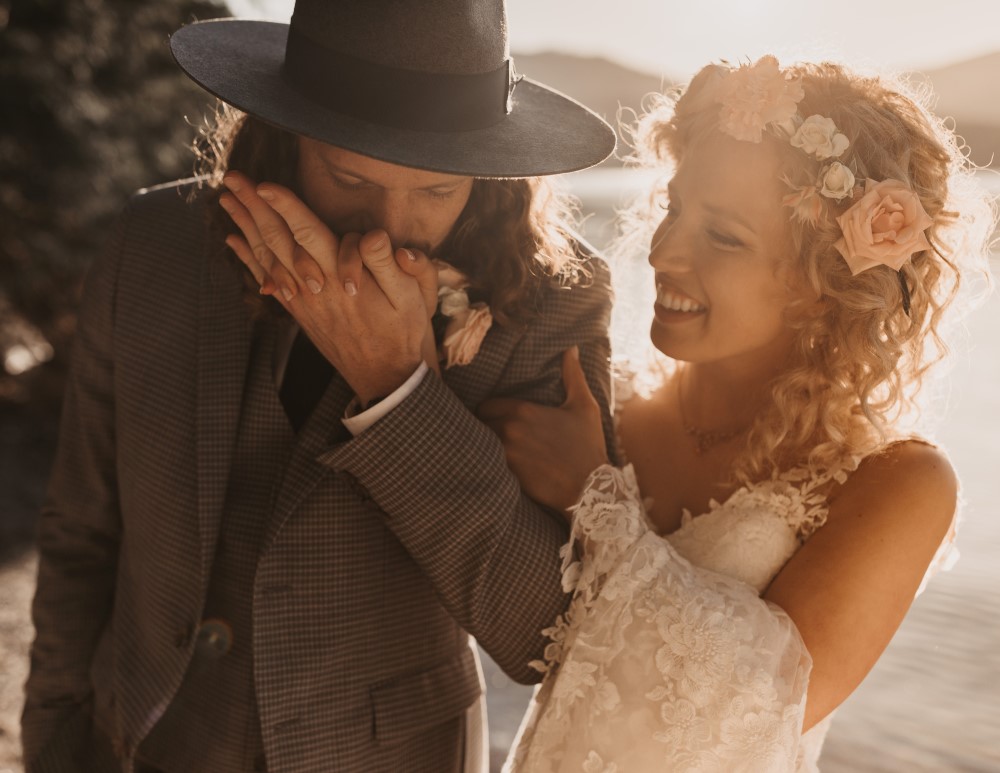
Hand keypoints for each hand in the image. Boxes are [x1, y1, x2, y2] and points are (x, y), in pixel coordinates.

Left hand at [220, 173, 433, 403]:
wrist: (387, 378)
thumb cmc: (404, 334)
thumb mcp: (412, 299)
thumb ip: (392, 265)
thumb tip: (375, 235)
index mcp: (343, 278)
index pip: (310, 234)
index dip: (286, 208)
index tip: (263, 185)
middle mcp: (316, 287)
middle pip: (279, 240)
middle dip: (254, 207)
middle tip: (232, 178)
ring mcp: (305, 301)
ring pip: (268, 257)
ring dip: (246, 226)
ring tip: (226, 200)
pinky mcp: (301, 312)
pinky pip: (268, 281)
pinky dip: (249, 259)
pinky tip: (234, 241)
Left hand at [478, 347, 608, 511]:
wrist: (591, 488)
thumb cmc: (588, 446)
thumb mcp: (584, 407)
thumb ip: (573, 376)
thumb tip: (572, 348)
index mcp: (524, 410)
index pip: (487, 405)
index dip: (489, 411)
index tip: (494, 416)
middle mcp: (510, 428)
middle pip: (478, 423)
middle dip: (483, 426)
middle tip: (489, 432)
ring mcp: (506, 452)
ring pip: (479, 443)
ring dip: (482, 444)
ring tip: (486, 448)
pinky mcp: (506, 474)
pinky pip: (485, 463)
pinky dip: (487, 462)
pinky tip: (491, 466)